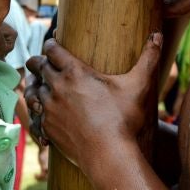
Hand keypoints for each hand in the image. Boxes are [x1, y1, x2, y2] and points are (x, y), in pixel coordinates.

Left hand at [25, 33, 161, 168]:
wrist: (108, 155)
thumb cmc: (123, 119)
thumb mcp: (138, 85)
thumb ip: (148, 58)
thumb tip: (157, 35)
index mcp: (74, 72)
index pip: (52, 49)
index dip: (52, 43)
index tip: (54, 43)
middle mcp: (57, 88)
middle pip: (36, 66)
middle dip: (39, 62)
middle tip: (43, 62)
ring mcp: (50, 109)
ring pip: (31, 91)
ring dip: (34, 86)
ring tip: (39, 85)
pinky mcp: (48, 128)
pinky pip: (34, 117)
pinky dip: (36, 113)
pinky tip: (42, 114)